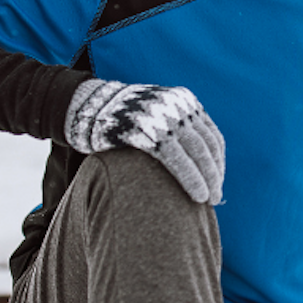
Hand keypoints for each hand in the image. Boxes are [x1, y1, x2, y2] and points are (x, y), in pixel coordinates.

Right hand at [63, 79, 224, 203]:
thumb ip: (176, 128)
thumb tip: (197, 158)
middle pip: (206, 145)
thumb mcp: (155, 113)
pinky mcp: (145, 130)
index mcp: (183, 101)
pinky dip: (191, 178)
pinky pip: (176, 157)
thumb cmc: (121, 119)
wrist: (85, 107)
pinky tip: (197, 195)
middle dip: (214, 174)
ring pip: (196, 152)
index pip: (211, 136)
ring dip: (206, 179)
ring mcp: (161, 116)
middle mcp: (176, 105)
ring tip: (208, 201)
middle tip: (216, 198)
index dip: (217, 163)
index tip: (217, 183)